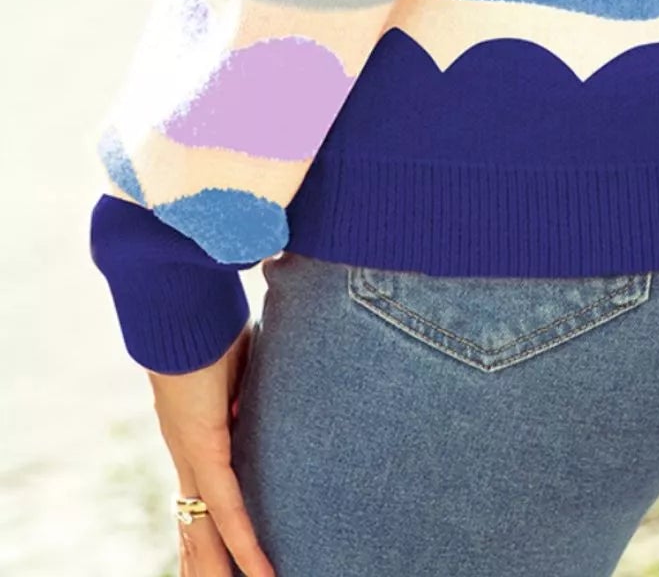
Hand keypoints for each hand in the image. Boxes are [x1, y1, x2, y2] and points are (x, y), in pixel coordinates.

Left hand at [148, 320, 275, 576]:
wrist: (181, 300)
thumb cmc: (213, 315)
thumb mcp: (245, 358)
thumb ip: (258, 381)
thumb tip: (285, 384)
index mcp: (196, 431)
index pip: (205, 494)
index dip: (213, 529)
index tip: (220, 555)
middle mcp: (188, 452)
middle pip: (197, 526)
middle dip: (207, 563)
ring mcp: (193, 452)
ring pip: (206, 530)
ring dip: (218, 568)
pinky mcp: (205, 446)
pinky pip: (228, 508)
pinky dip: (245, 543)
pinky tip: (261, 572)